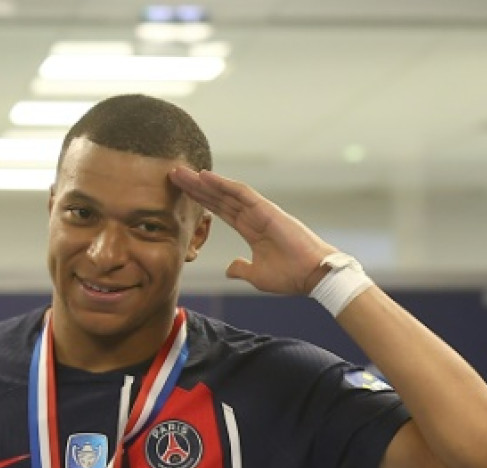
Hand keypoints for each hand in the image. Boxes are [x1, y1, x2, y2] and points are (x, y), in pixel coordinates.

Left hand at [167, 167, 336, 294]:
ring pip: (226, 192)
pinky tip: (205, 176)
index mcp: (251, 230)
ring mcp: (260, 211)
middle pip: (219, 197)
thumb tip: (230, 268)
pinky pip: (242, 193)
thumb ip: (242, 268)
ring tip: (181, 172)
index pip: (221, 210)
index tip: (182, 192)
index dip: (201, 200)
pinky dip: (223, 184)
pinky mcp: (267, 210)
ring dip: (203, 182)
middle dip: (196, 186)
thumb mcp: (257, 275)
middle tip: (174, 174)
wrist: (312, 276)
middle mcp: (253, 216)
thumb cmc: (291, 276)